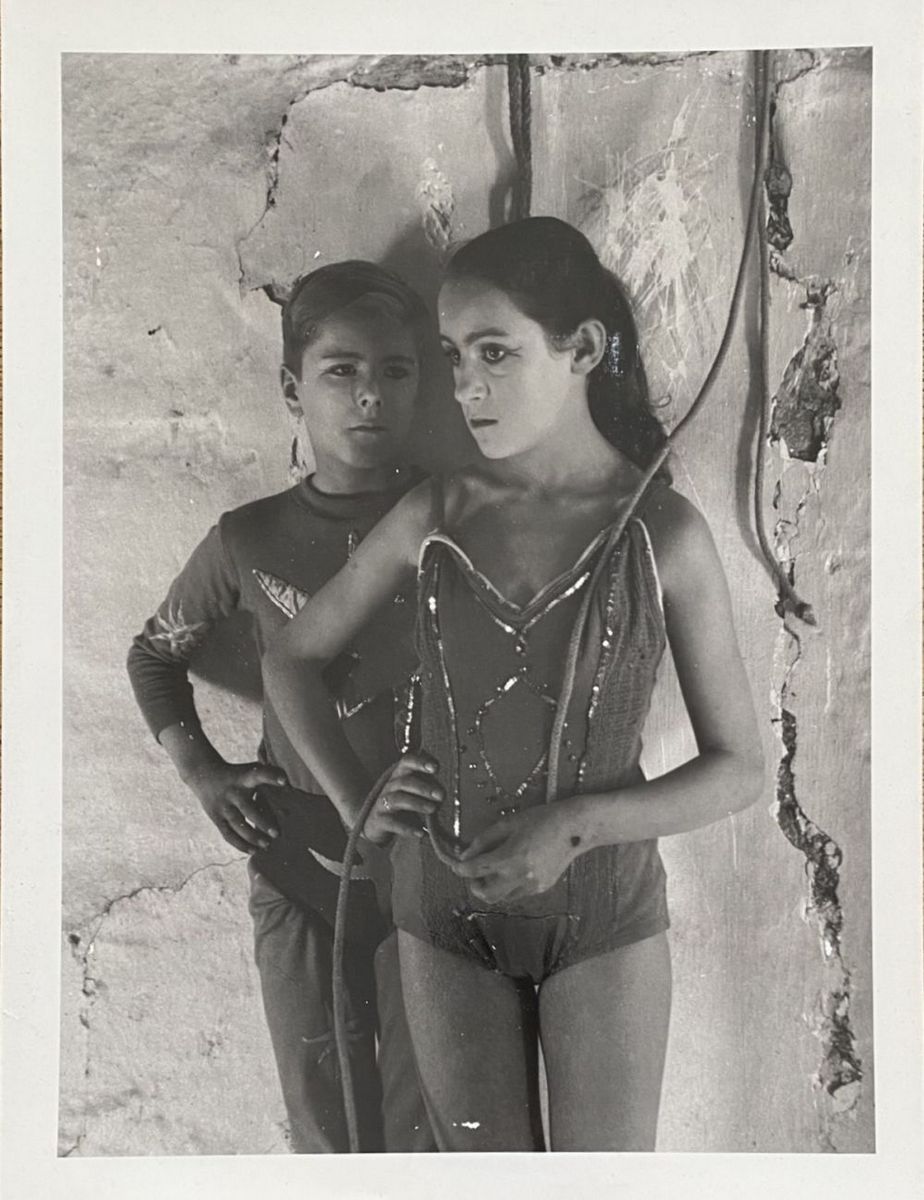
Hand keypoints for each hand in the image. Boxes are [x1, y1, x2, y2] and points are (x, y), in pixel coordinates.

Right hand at [188, 761, 286, 852]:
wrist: (204, 774)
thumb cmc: (238, 774)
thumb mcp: (251, 769)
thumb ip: (269, 776)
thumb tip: (290, 788)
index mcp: (244, 777)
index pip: (259, 775)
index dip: (272, 776)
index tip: (285, 781)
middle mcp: (232, 792)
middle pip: (248, 809)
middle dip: (263, 822)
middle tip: (277, 834)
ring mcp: (222, 806)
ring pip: (238, 825)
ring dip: (253, 837)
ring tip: (268, 845)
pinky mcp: (216, 818)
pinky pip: (228, 834)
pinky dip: (240, 844)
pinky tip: (253, 851)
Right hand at [362, 752, 443, 845]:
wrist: (375, 823)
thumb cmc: (401, 804)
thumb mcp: (412, 791)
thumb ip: (428, 785)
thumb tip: (450, 788)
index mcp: (399, 775)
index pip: (407, 762)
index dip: (420, 763)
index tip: (435, 768)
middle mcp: (390, 786)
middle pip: (405, 781)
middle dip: (424, 787)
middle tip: (441, 795)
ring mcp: (383, 803)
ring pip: (398, 799)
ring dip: (417, 803)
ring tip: (432, 809)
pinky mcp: (379, 820)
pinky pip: (392, 823)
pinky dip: (407, 828)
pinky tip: (421, 833)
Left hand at [450, 805, 577, 902]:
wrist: (574, 827)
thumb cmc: (541, 819)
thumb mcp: (508, 823)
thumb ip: (484, 840)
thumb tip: (465, 854)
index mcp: (510, 857)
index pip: (475, 870)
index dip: (460, 868)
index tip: (456, 865)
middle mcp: (521, 875)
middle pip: (486, 894)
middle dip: (474, 886)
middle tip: (473, 873)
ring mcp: (533, 885)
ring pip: (502, 897)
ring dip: (492, 887)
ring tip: (493, 870)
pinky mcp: (542, 888)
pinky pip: (517, 893)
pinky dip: (508, 885)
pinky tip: (512, 869)